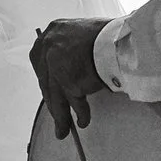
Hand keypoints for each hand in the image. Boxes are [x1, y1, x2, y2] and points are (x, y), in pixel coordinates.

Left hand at [30, 20, 111, 138]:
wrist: (119, 40)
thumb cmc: (108, 36)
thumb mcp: (80, 33)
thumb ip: (69, 47)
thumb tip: (67, 66)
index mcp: (53, 30)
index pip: (40, 60)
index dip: (46, 79)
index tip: (50, 92)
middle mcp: (49, 46)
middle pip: (46, 80)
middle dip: (52, 101)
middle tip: (57, 114)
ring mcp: (55, 64)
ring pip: (55, 95)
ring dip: (61, 115)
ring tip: (62, 130)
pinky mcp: (67, 81)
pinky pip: (72, 102)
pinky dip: (80, 113)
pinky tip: (83, 121)